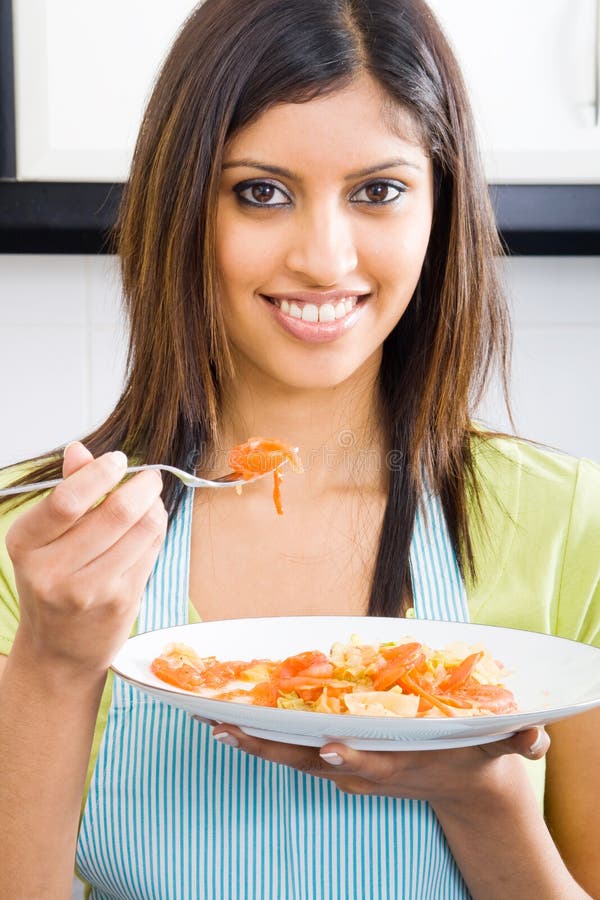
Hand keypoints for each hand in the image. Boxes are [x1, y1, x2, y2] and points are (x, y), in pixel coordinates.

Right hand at [6, 441, 167, 676]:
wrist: (58, 652)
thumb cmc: (54, 584)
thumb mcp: (46, 539)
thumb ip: (67, 491)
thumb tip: (79, 449)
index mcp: (26, 545)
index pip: (66, 501)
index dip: (100, 473)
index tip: (118, 460)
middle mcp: (52, 571)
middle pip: (115, 513)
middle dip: (142, 487)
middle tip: (149, 478)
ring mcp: (89, 591)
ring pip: (142, 531)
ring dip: (155, 508)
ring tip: (151, 502)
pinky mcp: (120, 603)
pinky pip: (151, 552)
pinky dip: (157, 531)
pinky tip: (150, 527)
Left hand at [210, 722, 549, 806]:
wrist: (461, 787)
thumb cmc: (476, 756)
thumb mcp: (502, 749)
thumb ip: (520, 743)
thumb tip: (538, 739)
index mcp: (401, 764)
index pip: (372, 765)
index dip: (351, 759)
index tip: (327, 748)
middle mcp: (366, 767)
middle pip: (313, 762)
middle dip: (272, 749)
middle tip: (229, 728)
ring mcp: (347, 767)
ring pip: (293, 758)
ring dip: (254, 742)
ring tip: (213, 723)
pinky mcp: (337, 759)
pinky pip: (293, 749)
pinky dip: (262, 738)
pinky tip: (231, 722)